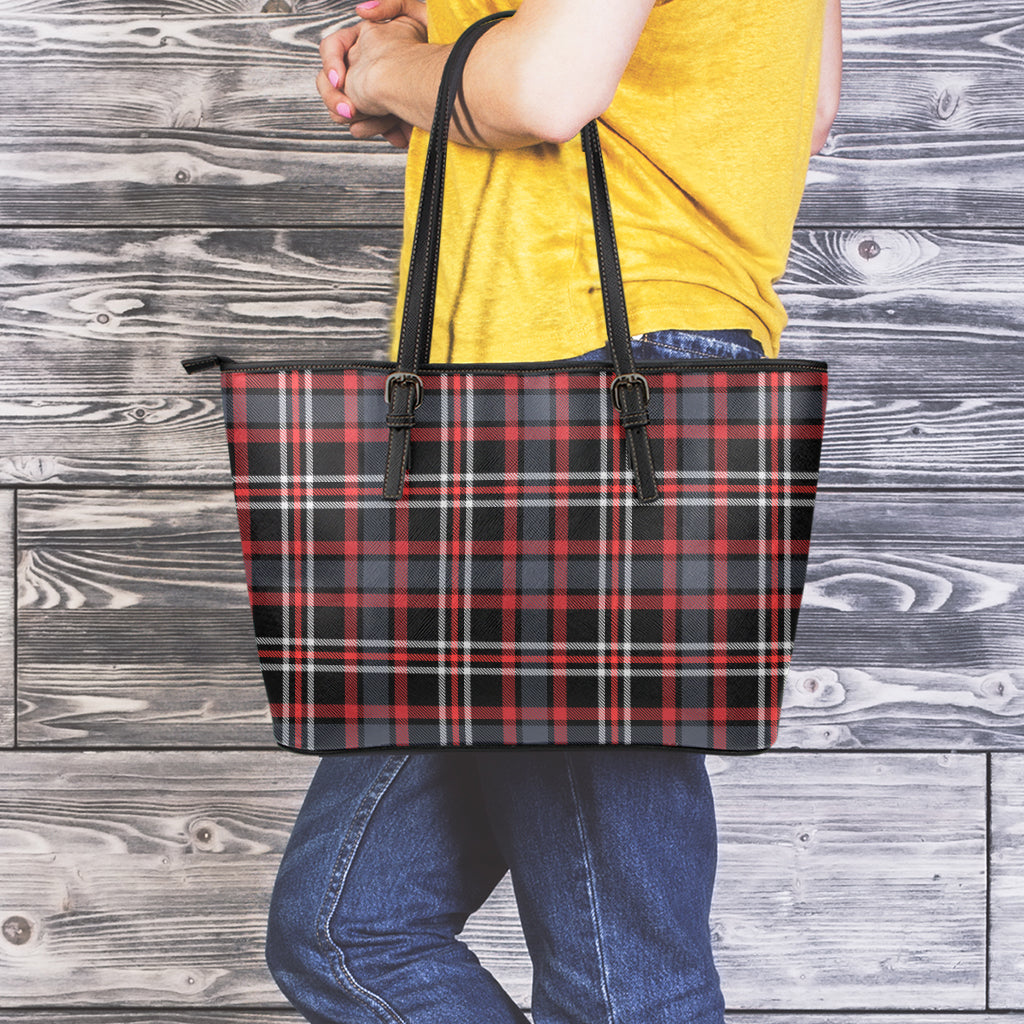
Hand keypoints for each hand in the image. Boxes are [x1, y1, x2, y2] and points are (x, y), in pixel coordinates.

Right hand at [317, 0, 427, 147]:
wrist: (448, 89)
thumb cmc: (438, 51)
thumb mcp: (417, 16)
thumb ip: (391, 5)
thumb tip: (361, 11)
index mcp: (366, 43)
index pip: (332, 49)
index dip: (331, 63)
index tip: (341, 81)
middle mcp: (363, 69)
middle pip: (330, 86)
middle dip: (337, 100)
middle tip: (350, 112)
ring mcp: (369, 95)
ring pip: (345, 111)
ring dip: (362, 119)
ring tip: (383, 124)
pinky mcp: (382, 117)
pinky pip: (366, 128)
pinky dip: (380, 131)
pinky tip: (397, 134)